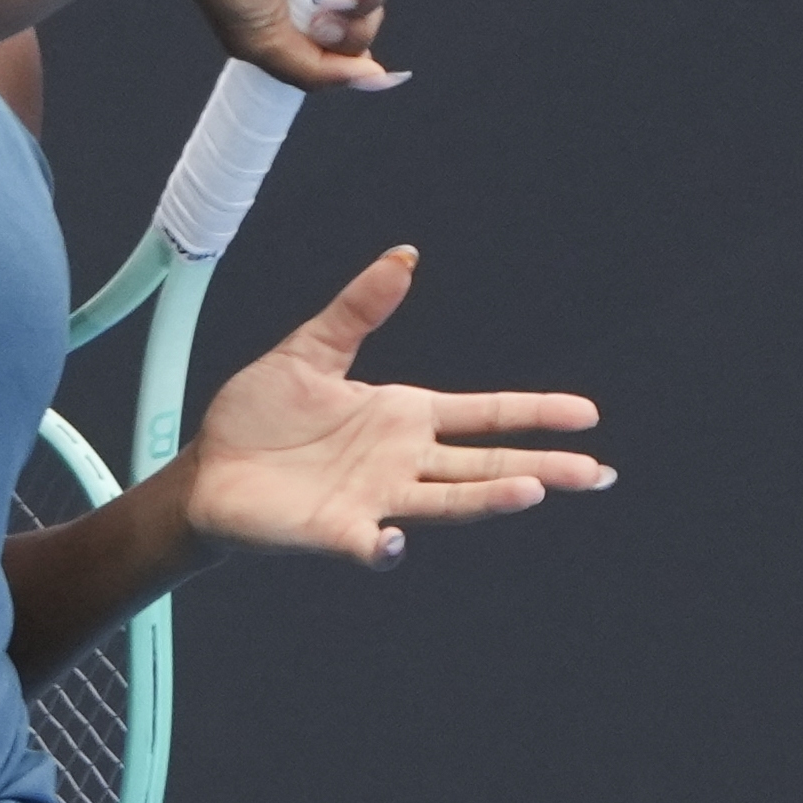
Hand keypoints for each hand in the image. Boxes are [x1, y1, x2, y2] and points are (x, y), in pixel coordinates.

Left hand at [181, 248, 607, 567]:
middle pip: (485, 463)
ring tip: (531, 492)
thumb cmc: (258, 415)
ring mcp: (373, 499)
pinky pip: (366, 543)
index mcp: (404, 417)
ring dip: (488, 498)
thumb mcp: (310, 350)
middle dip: (541, 466)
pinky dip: (381, 546)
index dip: (534, 413)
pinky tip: (394, 541)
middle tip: (595, 474)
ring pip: (446, 501)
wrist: (207, 469)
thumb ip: (358, 309)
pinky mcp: (334, 530)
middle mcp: (402, 461)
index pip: (484, 414)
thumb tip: (404, 256)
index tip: (586, 415)